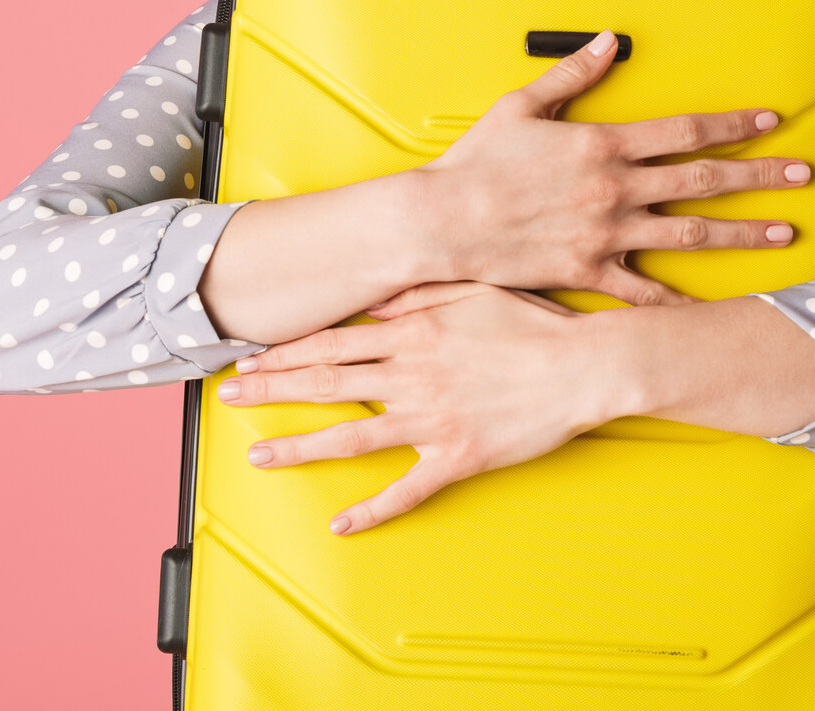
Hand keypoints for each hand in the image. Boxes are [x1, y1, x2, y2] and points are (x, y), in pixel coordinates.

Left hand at [217, 282, 620, 534]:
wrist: (584, 366)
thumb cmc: (535, 324)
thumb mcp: (473, 289)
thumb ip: (418, 295)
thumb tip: (375, 304)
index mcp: (413, 333)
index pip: (332, 342)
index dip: (286, 351)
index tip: (250, 357)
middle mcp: (412, 376)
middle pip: (325, 383)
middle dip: (271, 390)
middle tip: (230, 397)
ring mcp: (432, 420)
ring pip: (350, 436)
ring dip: (299, 446)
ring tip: (258, 456)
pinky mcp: (457, 458)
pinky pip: (406, 490)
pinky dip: (371, 511)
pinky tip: (339, 525)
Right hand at [420, 30, 811, 306]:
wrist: (442, 223)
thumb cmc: (476, 164)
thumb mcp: (521, 106)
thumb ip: (572, 74)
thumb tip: (608, 42)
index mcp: (603, 144)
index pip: (684, 130)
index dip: (731, 125)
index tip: (768, 122)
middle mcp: (614, 188)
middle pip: (703, 180)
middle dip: (759, 175)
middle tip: (802, 174)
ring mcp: (606, 233)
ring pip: (690, 233)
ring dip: (742, 232)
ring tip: (783, 232)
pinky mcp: (589, 270)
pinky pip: (644, 292)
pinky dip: (680, 302)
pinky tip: (713, 308)